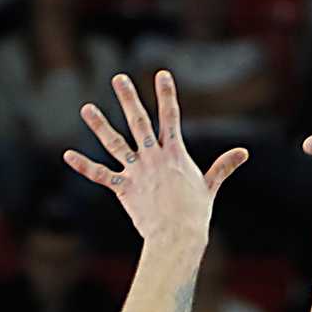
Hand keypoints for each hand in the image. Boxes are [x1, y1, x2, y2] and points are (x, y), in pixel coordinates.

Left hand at [64, 72, 248, 242]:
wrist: (178, 237)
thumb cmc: (195, 214)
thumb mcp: (210, 186)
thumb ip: (223, 166)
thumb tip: (244, 153)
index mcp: (175, 154)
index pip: (171, 117)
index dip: (167, 94)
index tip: (162, 74)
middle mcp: (154, 157)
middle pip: (139, 122)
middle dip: (129, 98)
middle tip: (119, 79)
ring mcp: (137, 172)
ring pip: (115, 143)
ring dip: (99, 125)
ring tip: (86, 108)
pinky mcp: (124, 189)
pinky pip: (100, 175)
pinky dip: (84, 166)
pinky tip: (68, 155)